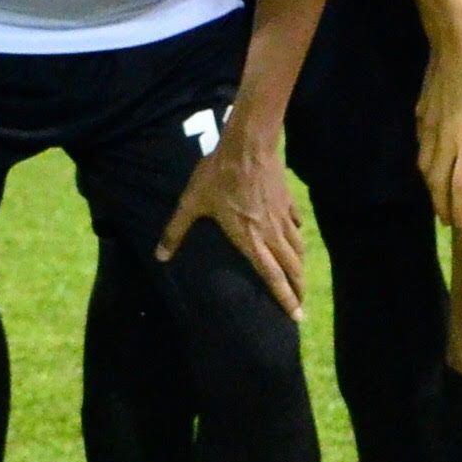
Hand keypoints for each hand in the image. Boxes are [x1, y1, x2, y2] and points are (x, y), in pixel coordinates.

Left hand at [159, 114, 306, 314]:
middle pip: (291, 267)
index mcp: (250, 240)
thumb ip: (176, 230)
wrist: (247, 145)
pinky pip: (296, 224)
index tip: (297, 316)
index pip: (272, 277)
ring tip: (300, 276)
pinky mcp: (287, 201)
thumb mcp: (192, 203)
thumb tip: (160, 255)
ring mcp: (282, 217)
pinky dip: (298, 235)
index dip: (285, 298)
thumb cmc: (218, 175)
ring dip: (300, 265)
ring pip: (297, 248)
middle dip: (298, 288)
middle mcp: (271, 233)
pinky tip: (296, 235)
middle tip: (302, 305)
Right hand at [416, 30, 461, 228]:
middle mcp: (445, 140)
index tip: (460, 225)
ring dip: (430, 185)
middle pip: (437, 181)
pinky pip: (421, 146)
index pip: (460, 185)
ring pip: (424, 165)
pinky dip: (425, 160)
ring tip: (436, 195)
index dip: (459, 207)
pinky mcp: (421, 114)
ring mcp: (429, 127)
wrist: (457, 44)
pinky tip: (431, 158)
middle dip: (440, 204)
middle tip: (446, 220)